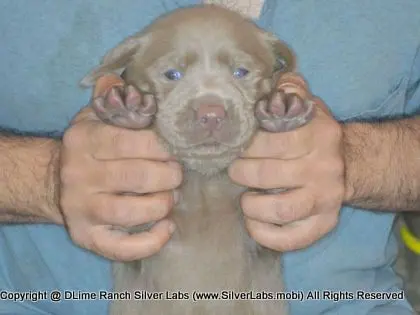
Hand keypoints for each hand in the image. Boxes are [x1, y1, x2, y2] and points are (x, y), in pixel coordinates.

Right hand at [59, 75, 181, 260]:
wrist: (55, 180)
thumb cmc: (89, 147)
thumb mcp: (96, 117)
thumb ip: (116, 100)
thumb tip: (133, 85)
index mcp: (84, 140)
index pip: (132, 141)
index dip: (163, 147)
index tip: (177, 150)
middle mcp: (79, 175)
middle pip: (137, 176)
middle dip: (170, 175)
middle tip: (178, 173)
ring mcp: (81, 208)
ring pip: (131, 212)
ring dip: (162, 204)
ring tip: (171, 197)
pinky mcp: (86, 236)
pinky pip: (121, 247)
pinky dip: (151, 242)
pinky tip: (167, 227)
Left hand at [229, 73, 343, 250]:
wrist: (351, 163)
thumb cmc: (315, 134)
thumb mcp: (307, 105)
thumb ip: (289, 89)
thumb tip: (267, 79)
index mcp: (318, 135)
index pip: (272, 141)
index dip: (245, 145)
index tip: (233, 145)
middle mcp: (324, 168)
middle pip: (268, 175)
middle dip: (240, 172)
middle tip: (233, 169)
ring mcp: (325, 199)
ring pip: (280, 209)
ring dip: (251, 205)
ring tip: (244, 198)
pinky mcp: (324, 224)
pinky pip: (292, 238)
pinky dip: (265, 234)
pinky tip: (253, 222)